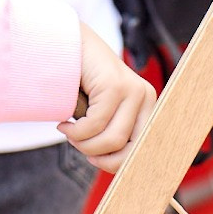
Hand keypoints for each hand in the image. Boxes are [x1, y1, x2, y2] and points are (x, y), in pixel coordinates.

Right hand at [60, 28, 155, 170]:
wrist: (64, 44)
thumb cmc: (80, 84)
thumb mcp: (100, 113)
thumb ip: (111, 132)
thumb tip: (116, 169)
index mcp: (148, 106)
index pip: (145, 150)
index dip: (120, 165)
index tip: (96, 161)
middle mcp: (146, 97)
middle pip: (130, 151)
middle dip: (101, 158)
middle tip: (79, 146)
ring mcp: (133, 90)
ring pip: (111, 140)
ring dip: (83, 144)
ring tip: (70, 132)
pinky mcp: (115, 85)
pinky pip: (95, 125)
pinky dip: (75, 132)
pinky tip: (64, 123)